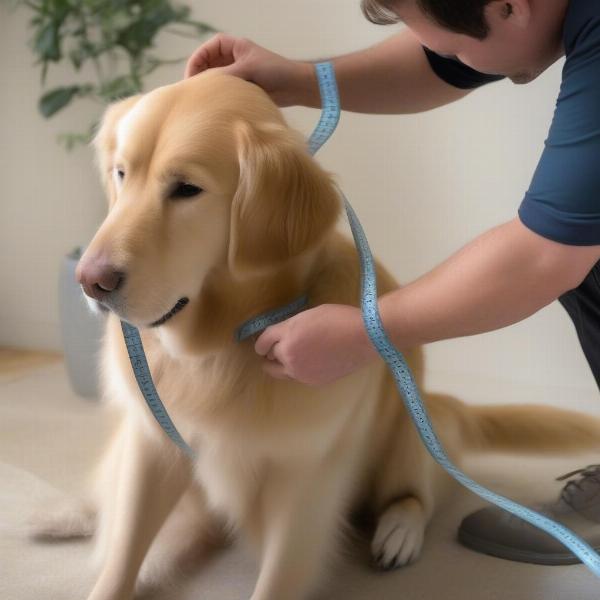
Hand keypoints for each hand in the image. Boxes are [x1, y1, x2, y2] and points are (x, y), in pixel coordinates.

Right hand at [184, 33, 317, 106]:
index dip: (196, 62)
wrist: (295, 86)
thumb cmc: (274, 71)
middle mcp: (231, 59)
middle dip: (200, 79)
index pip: (205, 50)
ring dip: (210, 90)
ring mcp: (236, 74)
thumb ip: (224, 76)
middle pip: (207, 66)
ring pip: (215, 81)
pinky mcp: (241, 89)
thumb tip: (204, 86)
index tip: (191, 79)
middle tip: (194, 95)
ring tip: (203, 102)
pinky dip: (219, 98)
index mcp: (232, 46)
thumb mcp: (247, 70)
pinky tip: (215, 108)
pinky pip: (224, 93)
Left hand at [254, 304, 377, 385]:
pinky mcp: (312, 381)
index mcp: (288, 333)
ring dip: (280, 364)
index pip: (263, 340)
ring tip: (291, 358)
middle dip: (272, 351)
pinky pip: (296, 376)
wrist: (365, 338)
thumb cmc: (340, 319)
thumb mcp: (309, 315)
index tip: (262, 345)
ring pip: (279, 371)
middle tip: (277, 349)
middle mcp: (289, 354)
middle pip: (270, 356)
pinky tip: (308, 362)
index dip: (261, 342)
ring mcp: (300, 371)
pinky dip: (297, 370)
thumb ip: (291, 326)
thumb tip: (281, 335)